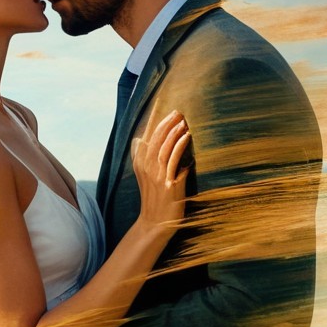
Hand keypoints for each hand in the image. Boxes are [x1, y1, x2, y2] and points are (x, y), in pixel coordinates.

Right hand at [131, 109, 190, 238]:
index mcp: (140, 163)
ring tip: (182, 121)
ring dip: (173, 133)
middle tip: (177, 111)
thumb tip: (144, 139)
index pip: (145, 136)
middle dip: (165, 123)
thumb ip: (146, 158)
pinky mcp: (168, 184)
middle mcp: (146, 168)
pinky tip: (186, 137)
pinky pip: (173, 162)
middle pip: (154, 139)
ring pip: (163, 148)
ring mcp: (156, 176)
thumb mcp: (146, 176)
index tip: (159, 103)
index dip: (152, 120)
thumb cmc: (154, 199)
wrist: (155, 223)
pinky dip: (179, 147)